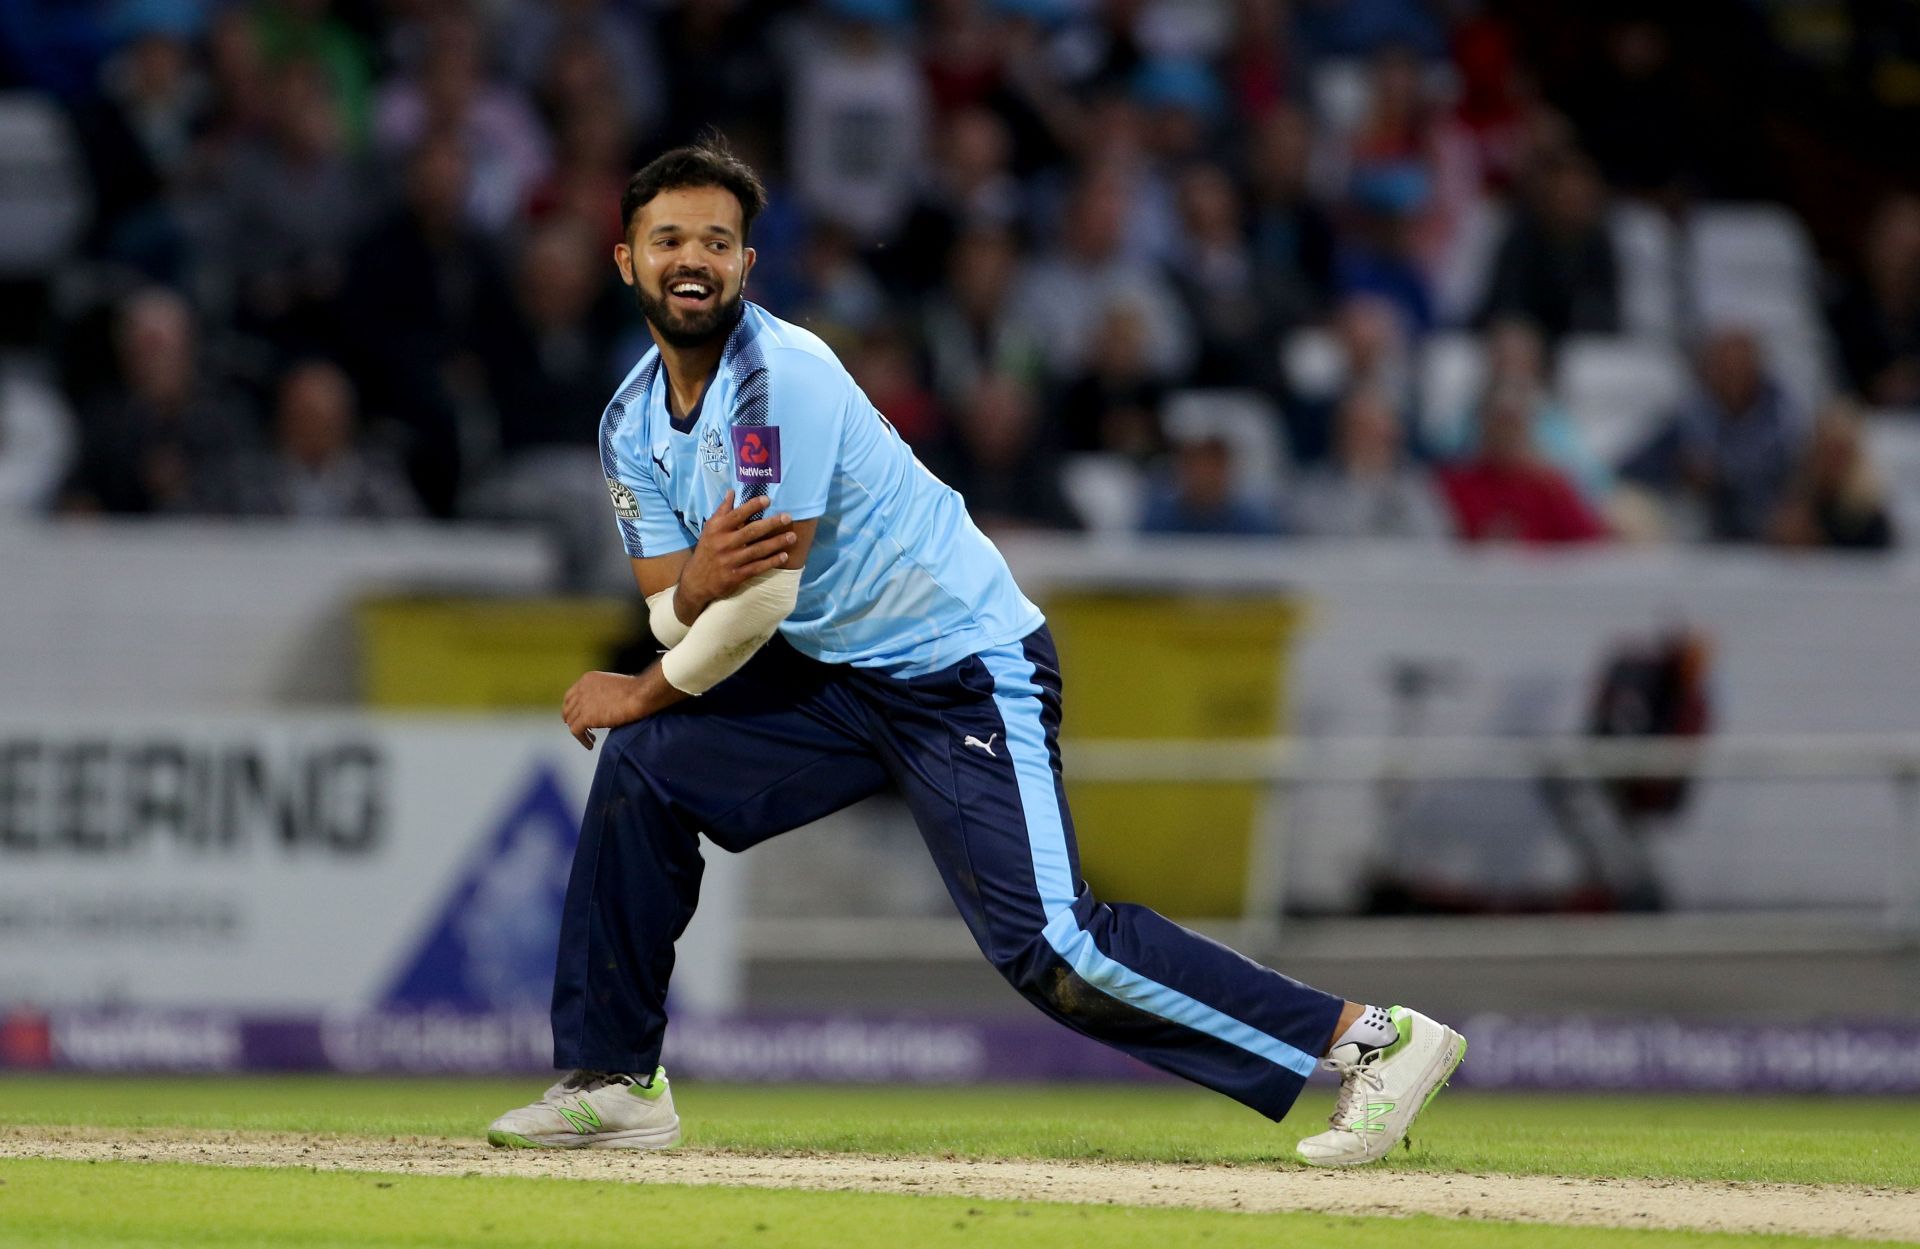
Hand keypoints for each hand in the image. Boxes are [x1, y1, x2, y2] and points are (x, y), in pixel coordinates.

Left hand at [562, 671, 646, 748]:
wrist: (641, 694)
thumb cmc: (637, 690)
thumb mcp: (614, 686)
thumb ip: (603, 693)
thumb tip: (605, 705)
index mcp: (587, 679)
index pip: (570, 696)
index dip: (572, 709)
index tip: (580, 718)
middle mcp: (581, 689)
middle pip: (568, 710)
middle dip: (574, 721)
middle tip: (584, 731)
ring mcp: (582, 703)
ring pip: (571, 722)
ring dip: (580, 732)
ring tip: (591, 739)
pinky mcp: (586, 717)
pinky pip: (576, 732)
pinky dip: (582, 740)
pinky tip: (591, 745)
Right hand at [676, 490, 795, 621]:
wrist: (696, 581)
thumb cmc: (707, 549)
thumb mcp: (710, 529)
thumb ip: (722, 511)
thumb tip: (731, 491)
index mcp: (717, 529)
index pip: (737, 514)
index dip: (752, 506)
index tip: (768, 500)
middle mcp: (724, 544)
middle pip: (751, 531)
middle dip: (771, 524)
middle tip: (787, 517)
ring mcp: (731, 561)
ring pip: (757, 550)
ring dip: (776, 543)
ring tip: (792, 536)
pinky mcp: (736, 576)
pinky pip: (757, 567)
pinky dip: (771, 562)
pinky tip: (784, 556)